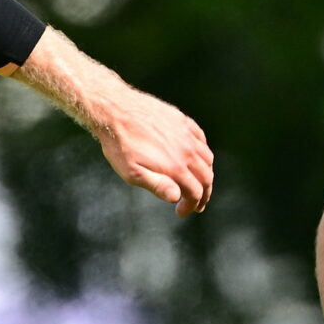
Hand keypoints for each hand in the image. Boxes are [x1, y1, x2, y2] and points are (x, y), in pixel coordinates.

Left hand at [94, 79, 215, 215]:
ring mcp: (186, 134)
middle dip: (204, 194)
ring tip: (197, 183)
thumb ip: (156, 185)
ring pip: (207, 159)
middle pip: (206, 177)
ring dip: (206, 175)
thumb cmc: (120, 145)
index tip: (182, 212)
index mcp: (175, 166)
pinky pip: (201, 139)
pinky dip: (203, 153)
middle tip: (196, 204)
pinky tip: (196, 158)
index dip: (192, 206)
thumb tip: (176, 197)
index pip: (195, 192)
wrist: (115, 111)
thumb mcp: (132, 173)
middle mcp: (186, 150)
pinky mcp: (182, 121)